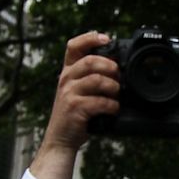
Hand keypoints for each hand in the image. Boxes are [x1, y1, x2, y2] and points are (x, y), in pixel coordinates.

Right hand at [31, 31, 119, 178]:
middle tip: (118, 76)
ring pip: (97, 80)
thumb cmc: (74, 116)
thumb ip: (91, 78)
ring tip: (117, 95)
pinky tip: (114, 109)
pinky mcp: (75, 108)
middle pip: (90, 61)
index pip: (74, 46)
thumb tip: (118, 69)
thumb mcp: (77, 92)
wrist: (60, 140)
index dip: (90, 38)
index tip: (107, 39)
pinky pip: (100, 101)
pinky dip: (112, 105)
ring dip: (113, 87)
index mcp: (67, 72)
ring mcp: (69, 94)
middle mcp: (66, 80)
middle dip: (110, 66)